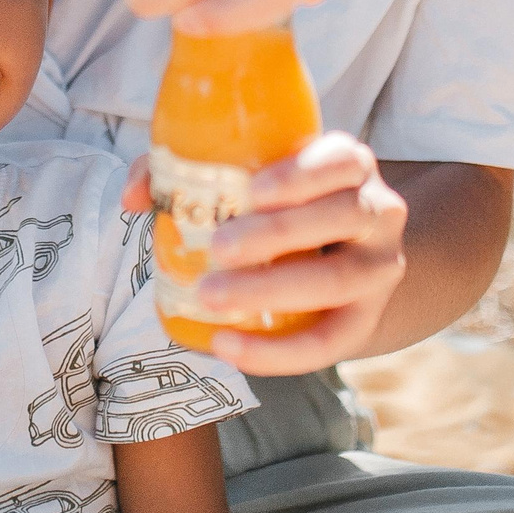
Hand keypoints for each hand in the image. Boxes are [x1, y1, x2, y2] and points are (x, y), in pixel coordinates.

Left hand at [127, 134, 406, 376]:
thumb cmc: (283, 210)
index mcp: (349, 168)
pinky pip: (330, 343)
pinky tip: (227, 347)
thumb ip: (189, 174)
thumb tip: (135, 197)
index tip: (253, 189)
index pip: (345, 160)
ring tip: (212, 297)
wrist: (339, 263)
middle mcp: (378, 213)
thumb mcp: (253, 179)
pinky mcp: (365, 322)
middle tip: (218, 248)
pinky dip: (277, 352)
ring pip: (339, 279)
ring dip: (273, 289)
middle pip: (345, 216)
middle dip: (279, 233)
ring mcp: (378, 270)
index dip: (304, 173)